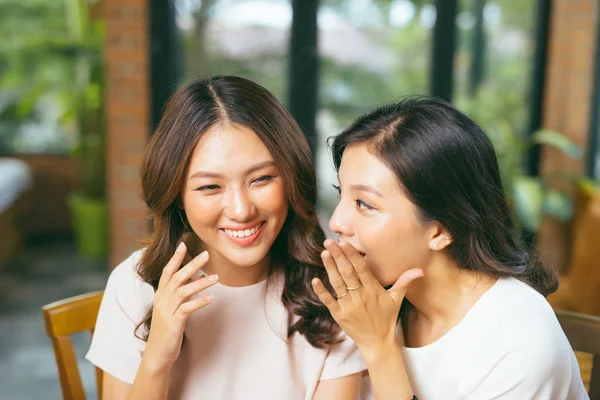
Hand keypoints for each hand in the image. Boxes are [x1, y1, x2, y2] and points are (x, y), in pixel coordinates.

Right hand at [143, 242, 217, 370]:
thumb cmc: (167, 330)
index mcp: (160, 295)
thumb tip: (195, 279)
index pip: (166, 272)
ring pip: (183, 291)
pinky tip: (212, 298)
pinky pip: (187, 309)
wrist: (157, 354)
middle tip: (206, 254)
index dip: (175, 258)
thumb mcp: (172, 308)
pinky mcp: (173, 323)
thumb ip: (180, 294)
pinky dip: (199, 302)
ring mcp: (167, 311)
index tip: (183, 244)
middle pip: (176, 277)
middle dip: (191, 264)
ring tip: (216, 277)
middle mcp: (162, 300)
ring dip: (200, 283)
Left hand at [311, 240, 422, 361]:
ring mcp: (349, 306)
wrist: (378, 343)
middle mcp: (360, 296)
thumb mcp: (396, 299)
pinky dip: (322, 291)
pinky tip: (315, 280)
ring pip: (338, 284)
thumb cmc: (387, 318)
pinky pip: (329, 301)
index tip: (344, 242)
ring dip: (330, 268)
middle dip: (338, 256)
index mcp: (373, 290)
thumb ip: (404, 282)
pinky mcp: (339, 315)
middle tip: (328, 242)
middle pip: (347, 273)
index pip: (361, 268)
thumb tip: (420, 270)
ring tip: (324, 254)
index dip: (352, 255)